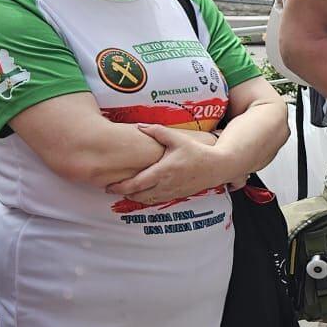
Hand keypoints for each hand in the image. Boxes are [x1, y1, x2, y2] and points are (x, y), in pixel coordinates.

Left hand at [104, 125, 240, 204]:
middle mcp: (165, 185)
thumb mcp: (177, 139)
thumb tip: (139, 126)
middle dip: (124, 194)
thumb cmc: (197, 151)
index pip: (136, 184)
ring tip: (125, 191)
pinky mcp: (177, 195)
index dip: (120, 187)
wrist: (217, 166)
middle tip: (113, 188)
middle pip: (138, 196)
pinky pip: (157, 201)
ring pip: (147, 200)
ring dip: (134, 198)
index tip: (109, 186)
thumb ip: (157, 131)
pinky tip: (142, 193)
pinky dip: (146, 199)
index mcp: (163, 172)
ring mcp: (171, 192)